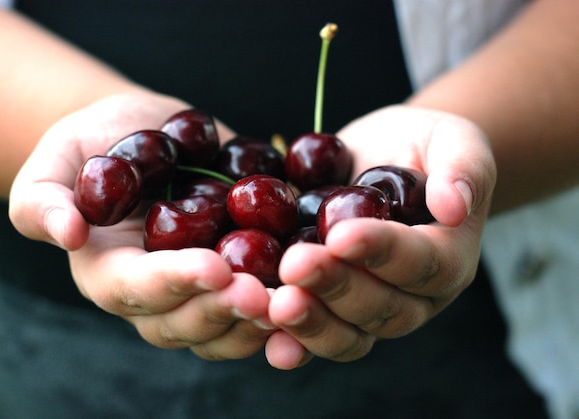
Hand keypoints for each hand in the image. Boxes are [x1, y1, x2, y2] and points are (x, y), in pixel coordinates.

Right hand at [9, 92, 274, 359]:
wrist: (145, 137)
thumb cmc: (94, 144)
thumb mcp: (57, 159)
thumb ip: (42, 198)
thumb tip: (64, 233)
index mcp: (108, 273)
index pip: (137, 289)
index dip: (175, 283)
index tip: (216, 267)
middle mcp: (154, 296)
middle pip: (185, 323)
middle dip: (225, 311)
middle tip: (265, 295)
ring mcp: (196, 292)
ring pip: (225, 328)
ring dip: (260, 321)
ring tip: (297, 300)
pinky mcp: (232, 277)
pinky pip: (256, 307)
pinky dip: (284, 308)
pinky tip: (316, 291)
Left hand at [265, 105, 496, 368]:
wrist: (382, 159)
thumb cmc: (420, 146)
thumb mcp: (451, 139)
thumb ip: (462, 166)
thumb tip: (454, 205)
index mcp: (449, 257)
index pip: (422, 263)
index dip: (382, 252)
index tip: (341, 234)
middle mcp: (413, 296)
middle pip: (383, 308)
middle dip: (337, 287)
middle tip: (295, 265)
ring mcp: (373, 309)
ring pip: (349, 334)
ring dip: (311, 323)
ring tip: (275, 304)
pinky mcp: (334, 308)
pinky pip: (318, 337)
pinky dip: (293, 344)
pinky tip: (267, 339)